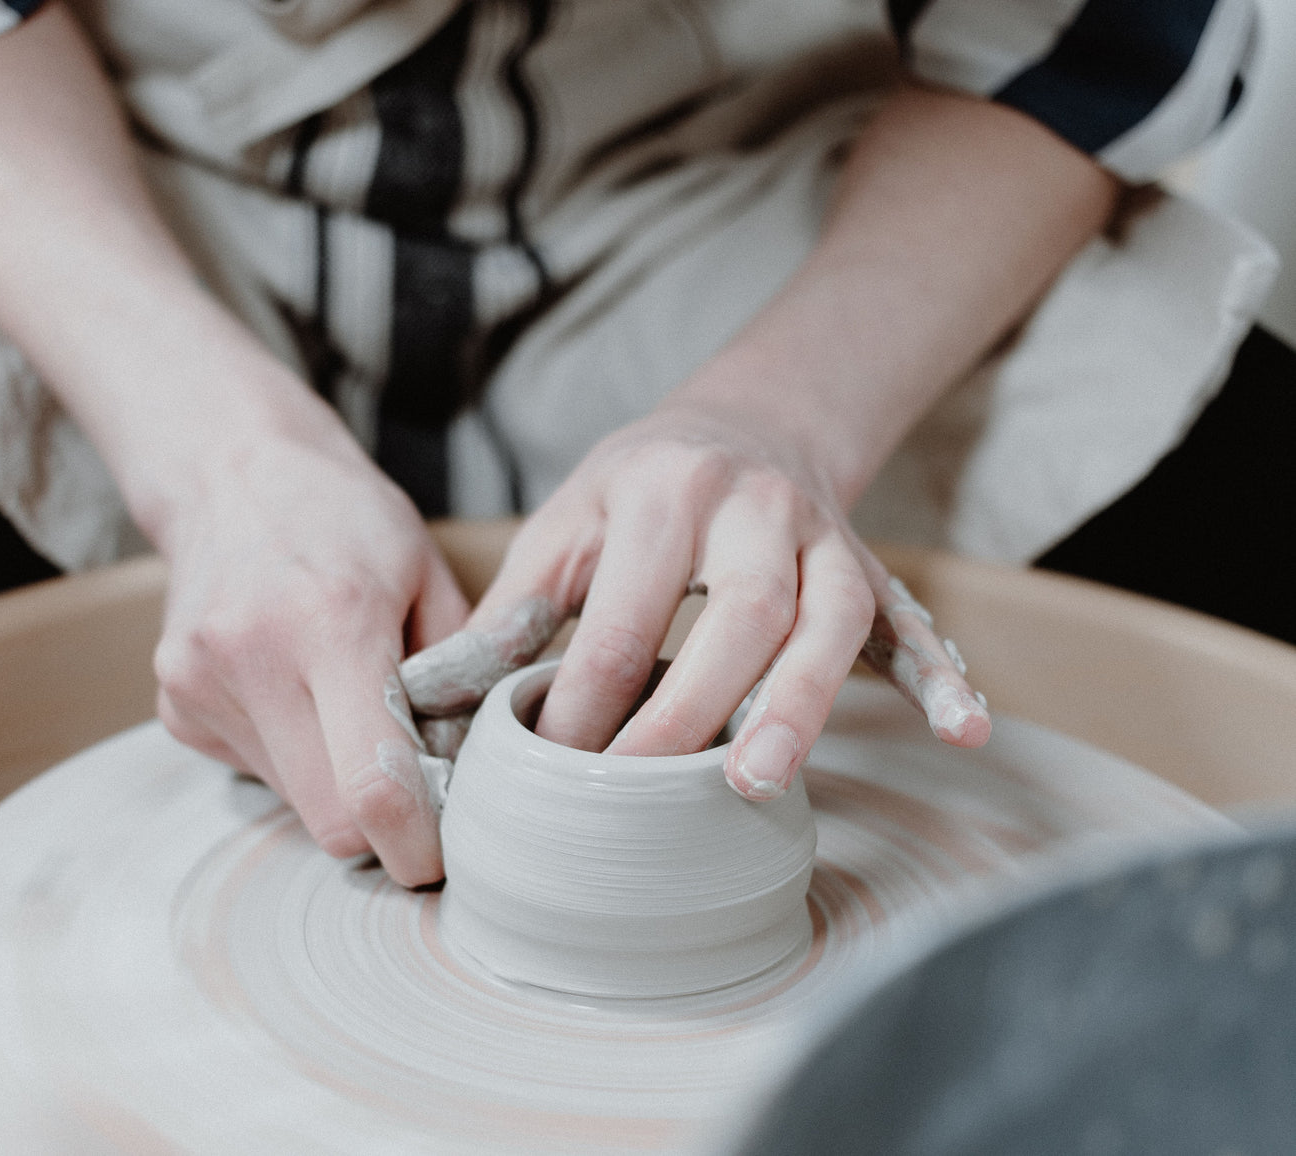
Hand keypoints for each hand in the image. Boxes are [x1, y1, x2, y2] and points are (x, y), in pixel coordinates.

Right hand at [151, 430, 468, 885]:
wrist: (233, 472)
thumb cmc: (349, 520)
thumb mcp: (429, 575)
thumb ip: (460, 674)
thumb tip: (476, 774)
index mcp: (332, 623)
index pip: (371, 787)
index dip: (415, 844)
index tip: (441, 855)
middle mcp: (251, 659)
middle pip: (327, 819)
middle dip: (379, 824)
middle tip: (417, 786)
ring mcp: (200, 686)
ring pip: (293, 801)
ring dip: (334, 780)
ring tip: (346, 702)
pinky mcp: (174, 707)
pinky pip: (257, 771)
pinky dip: (293, 755)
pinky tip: (298, 690)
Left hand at [442, 395, 986, 799]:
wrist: (743, 419)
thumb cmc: (638, 487)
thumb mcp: (565, 519)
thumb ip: (515, 605)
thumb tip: (444, 699)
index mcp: (659, 490)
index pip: (622, 614)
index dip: (584, 702)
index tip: (554, 769)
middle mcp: (750, 505)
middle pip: (736, 616)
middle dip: (686, 713)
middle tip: (639, 792)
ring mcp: (822, 535)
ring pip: (827, 620)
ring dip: (800, 705)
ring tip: (759, 782)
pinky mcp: (870, 565)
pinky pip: (914, 621)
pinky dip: (942, 676)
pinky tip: (965, 730)